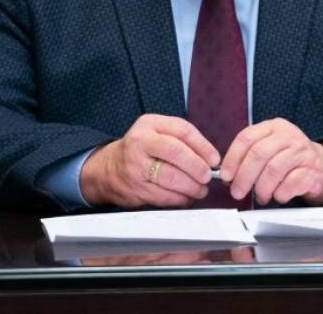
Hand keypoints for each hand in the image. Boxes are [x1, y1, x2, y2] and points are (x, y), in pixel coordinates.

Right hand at [80, 114, 219, 207]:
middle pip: (177, 153)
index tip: (215, 159)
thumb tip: (212, 159)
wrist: (108, 169)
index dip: (203, 146)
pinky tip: (186, 197)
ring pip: (172, 177)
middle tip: (208, 176)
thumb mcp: (157, 134)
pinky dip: (180, 199)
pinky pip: (164, 196)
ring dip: (192, 186)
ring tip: (200, 189)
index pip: (183, 130)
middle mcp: (140, 142)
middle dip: (198, 167)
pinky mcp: (135, 188)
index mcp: (150, 124)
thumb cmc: (140, 151)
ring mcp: (135, 165)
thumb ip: (182, 141)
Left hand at [220, 118, 322, 205]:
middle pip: (258, 154)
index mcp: (274, 127)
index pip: (247, 137)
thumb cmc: (289, 161)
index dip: (232, 158)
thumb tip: (227, 175)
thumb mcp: (270, 149)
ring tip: (261, 197)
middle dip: (244, 177)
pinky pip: (290, 183)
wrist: (322, 168)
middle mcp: (289, 136)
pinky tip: (279, 196)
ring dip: (262, 188)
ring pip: (273, 169)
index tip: (226, 176)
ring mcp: (303, 152)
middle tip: (237, 192)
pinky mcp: (313, 171)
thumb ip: (249, 157)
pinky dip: (280, 194)